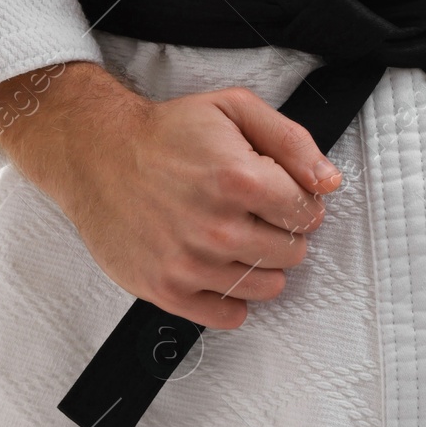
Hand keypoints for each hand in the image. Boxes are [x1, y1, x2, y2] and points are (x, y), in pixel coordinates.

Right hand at [0, 62, 341, 328]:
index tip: (279, 195)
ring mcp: (190, 263)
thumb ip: (291, 141)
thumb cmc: (165, 132)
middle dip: (283, 233)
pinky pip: (230, 317)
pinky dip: (233, 298)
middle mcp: (215, 226)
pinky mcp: (167, 290)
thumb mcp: (234, 110)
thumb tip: (329, 182)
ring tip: (236, 238)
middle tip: (255, 214)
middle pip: (292, 252)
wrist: (96, 154)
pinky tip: (219, 268)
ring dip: (261, 265)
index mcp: (238, 177)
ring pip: (268, 287)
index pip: (307, 212)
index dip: (299, 201)